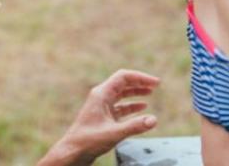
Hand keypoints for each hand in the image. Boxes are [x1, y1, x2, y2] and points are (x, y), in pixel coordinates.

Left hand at [40, 70, 159, 164]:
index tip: (155, 82)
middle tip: (156, 85)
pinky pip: (120, 106)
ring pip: (121, 94)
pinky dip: (131, 105)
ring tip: (150, 92)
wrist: (73, 151)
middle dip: (139, 83)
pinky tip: (141, 108)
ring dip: (136, 92)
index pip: (123, 77)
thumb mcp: (114, 133)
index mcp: (101, 94)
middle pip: (123, 83)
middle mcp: (101, 96)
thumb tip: (153, 120)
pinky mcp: (103, 116)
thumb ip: (134, 126)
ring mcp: (101, 106)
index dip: (140, 77)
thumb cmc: (88, 141)